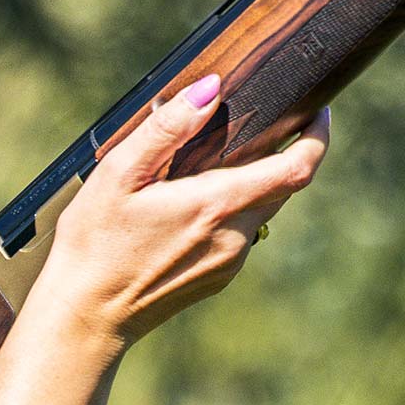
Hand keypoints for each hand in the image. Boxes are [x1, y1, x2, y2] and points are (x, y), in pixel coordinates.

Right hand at [36, 75, 330, 349]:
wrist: (87, 316)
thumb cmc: (94, 242)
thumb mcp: (119, 173)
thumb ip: (168, 127)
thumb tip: (211, 88)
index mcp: (217, 204)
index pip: (299, 167)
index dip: (318, 136)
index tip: (316, 111)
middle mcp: (235, 236)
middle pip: (283, 186)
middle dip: (279, 152)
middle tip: (253, 123)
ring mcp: (231, 261)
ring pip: (262, 209)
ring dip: (250, 182)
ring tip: (207, 163)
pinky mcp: (219, 277)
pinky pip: (241, 233)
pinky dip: (231, 209)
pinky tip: (189, 205)